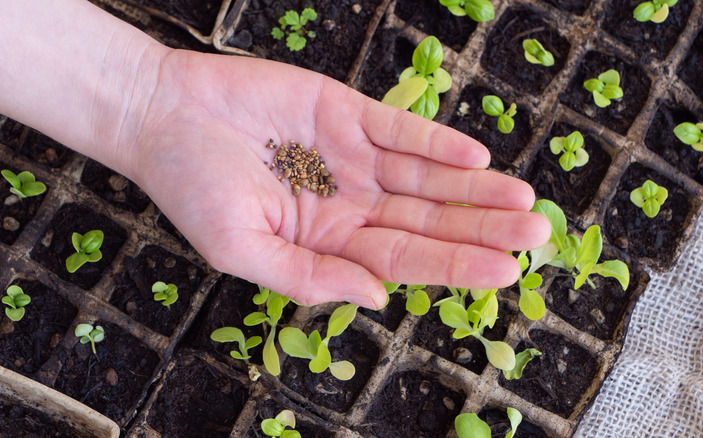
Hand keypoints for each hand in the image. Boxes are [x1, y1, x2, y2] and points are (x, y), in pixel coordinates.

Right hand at [126, 50, 550, 307]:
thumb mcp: (239, 250)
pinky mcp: (345, 112)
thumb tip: (375, 298)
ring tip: (524, 201)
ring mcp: (351, 157)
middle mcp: (349, 203)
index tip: (505, 274)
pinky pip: (399, 129)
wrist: (163, 117)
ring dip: (474, 188)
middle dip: (483, 229)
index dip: (454, 267)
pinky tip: (473, 157)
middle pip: (428, 220)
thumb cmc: (191, 190)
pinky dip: (435, 142)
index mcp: (328, 242)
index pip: (403, 260)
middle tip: (539, 237)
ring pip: (426, 177)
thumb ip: (306, 278)